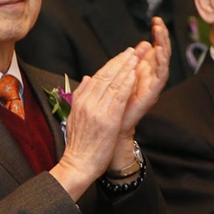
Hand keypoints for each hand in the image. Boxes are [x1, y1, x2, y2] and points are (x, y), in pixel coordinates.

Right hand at [50, 47, 138, 198]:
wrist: (78, 163)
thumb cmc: (79, 144)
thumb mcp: (76, 116)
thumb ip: (82, 95)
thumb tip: (88, 78)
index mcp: (80, 100)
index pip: (98, 76)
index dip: (112, 64)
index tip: (123, 55)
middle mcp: (87, 102)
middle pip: (105, 75)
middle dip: (121, 61)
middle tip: (133, 50)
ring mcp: (97, 110)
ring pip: (113, 83)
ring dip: (126, 68)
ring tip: (137, 56)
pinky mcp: (107, 119)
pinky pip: (119, 97)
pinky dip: (127, 84)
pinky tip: (134, 74)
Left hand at [119, 17, 170, 134]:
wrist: (112, 126)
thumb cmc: (114, 103)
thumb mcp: (121, 75)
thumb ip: (129, 61)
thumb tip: (140, 45)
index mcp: (144, 70)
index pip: (155, 48)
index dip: (157, 35)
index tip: (155, 20)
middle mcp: (151, 76)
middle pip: (162, 52)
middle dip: (162, 36)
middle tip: (159, 23)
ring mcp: (153, 85)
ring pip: (164, 61)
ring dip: (163, 45)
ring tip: (160, 31)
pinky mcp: (153, 94)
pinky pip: (161, 76)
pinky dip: (160, 63)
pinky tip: (158, 51)